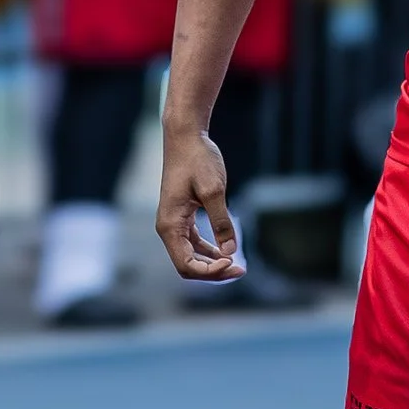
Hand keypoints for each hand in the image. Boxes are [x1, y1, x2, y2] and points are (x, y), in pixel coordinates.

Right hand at [156, 126, 244, 283]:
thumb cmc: (197, 160)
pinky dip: (209, 250)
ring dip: (212, 263)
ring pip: (191, 256)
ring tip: (237, 264)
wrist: (185, 137)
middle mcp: (167, 228)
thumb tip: (230, 251)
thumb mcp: (214, 191)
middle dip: (213, 272)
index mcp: (170, 225)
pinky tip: (227, 250)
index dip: (210, 271)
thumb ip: (221, 222)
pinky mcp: (182, 216)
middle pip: (187, 265)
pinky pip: (193, 243)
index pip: (186, 265)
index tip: (233, 262)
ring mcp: (173, 223)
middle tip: (241, 270)